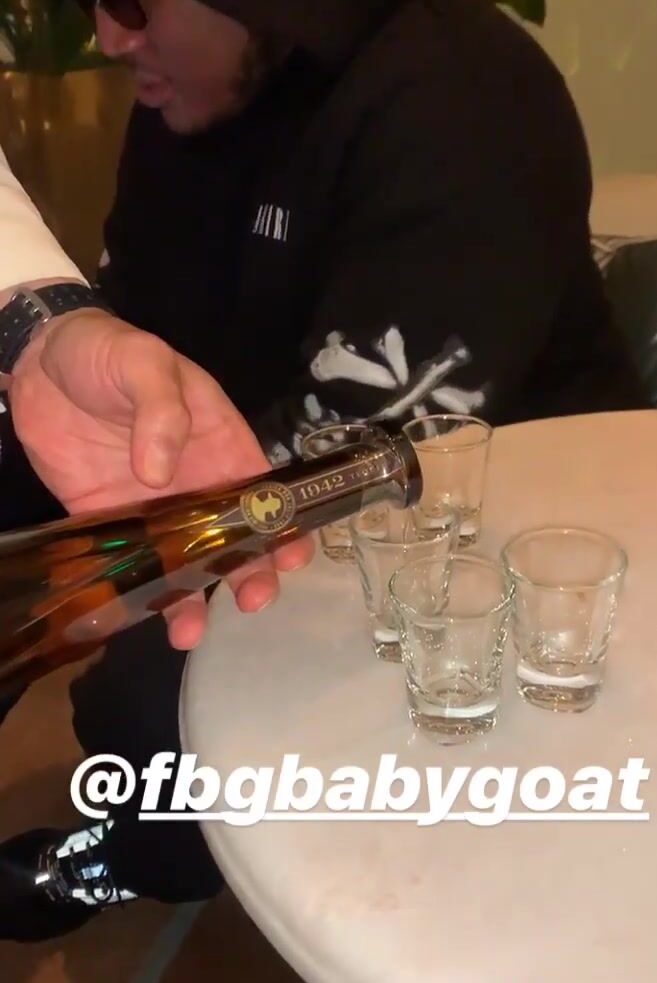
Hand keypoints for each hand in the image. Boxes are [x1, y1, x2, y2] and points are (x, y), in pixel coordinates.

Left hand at [8, 308, 313, 647]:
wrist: (38, 362)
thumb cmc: (107, 352)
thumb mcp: (145, 362)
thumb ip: (161, 409)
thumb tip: (161, 474)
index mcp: (221, 442)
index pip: (265, 491)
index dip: (284, 525)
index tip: (291, 556)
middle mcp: (196, 484)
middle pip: (234, 538)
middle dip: (249, 572)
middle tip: (251, 600)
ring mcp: (154, 509)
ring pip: (185, 562)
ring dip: (192, 598)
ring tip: (188, 630)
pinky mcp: (107, 522)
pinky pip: (131, 565)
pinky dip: (140, 595)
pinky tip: (142, 619)